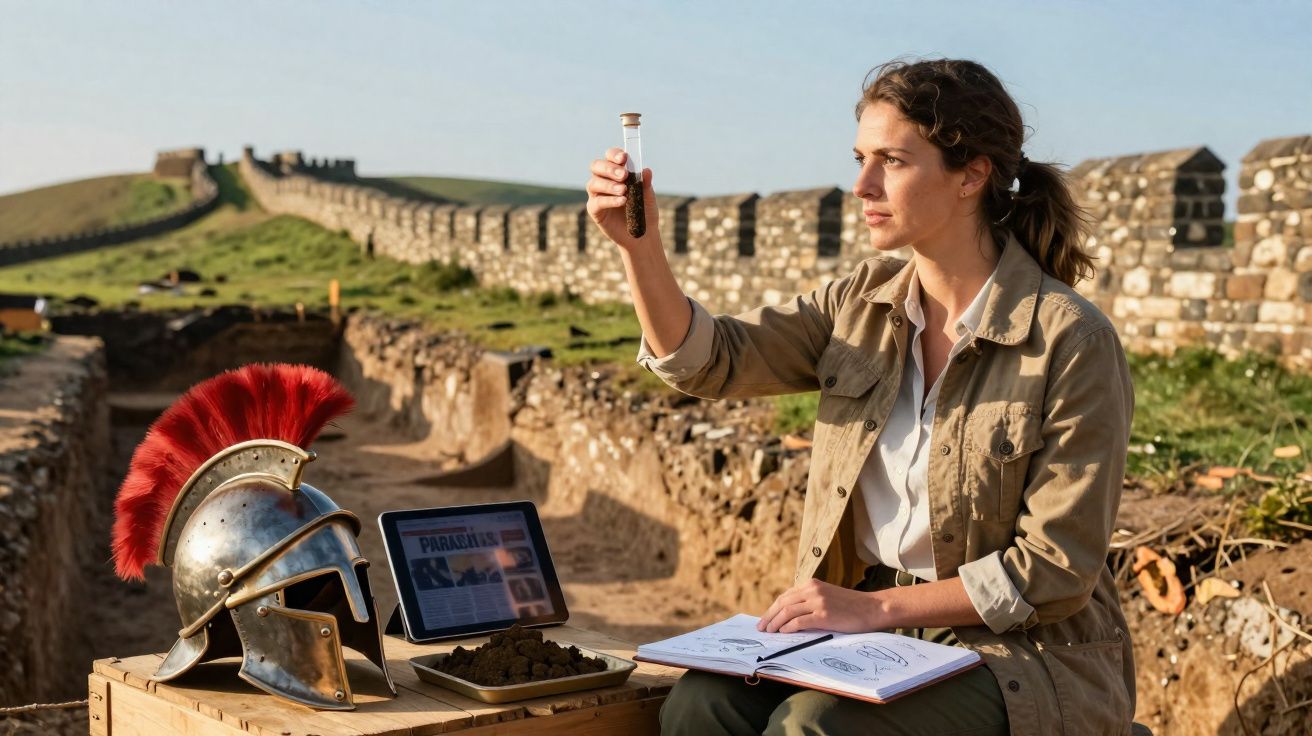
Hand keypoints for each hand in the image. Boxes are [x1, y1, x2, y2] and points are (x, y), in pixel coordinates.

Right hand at [586, 148, 659, 249]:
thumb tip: (646, 170)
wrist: (643, 235)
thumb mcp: (648, 197)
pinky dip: (610, 200)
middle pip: (596, 166)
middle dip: (609, 168)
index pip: (609, 157)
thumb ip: (645, 184)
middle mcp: (603, 180)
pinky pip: (597, 202)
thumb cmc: (644, 212)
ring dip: (609, 184)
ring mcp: (597, 195)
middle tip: (624, 175)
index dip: (614, 154)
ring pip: (594, 183)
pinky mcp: (594, 210)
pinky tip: (622, 201)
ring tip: (624, 190)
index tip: (624, 158)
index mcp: (616, 172)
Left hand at [757, 578, 884, 633]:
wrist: (872, 608)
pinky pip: (799, 622)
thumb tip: (790, 615)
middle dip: (769, 616)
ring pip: (787, 612)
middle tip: (761, 627)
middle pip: (782, 603)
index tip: (766, 618)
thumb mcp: (828, 596)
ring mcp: (818, 602)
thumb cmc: (851, 606)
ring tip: (769, 632)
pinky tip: (783, 633)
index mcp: (812, 584)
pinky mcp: (823, 615)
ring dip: (775, 623)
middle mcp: (812, 590)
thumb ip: (810, 600)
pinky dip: (788, 628)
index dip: (773, 608)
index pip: (785, 596)